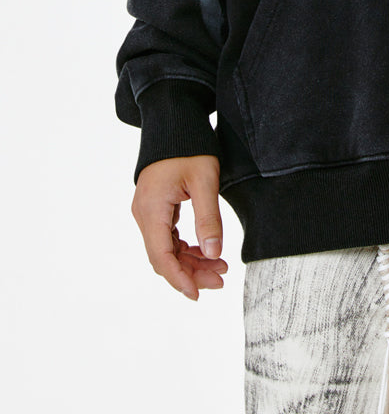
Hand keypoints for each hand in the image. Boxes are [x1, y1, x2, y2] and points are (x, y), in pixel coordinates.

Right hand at [131, 154, 228, 300]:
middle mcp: (144, 214)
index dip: (179, 279)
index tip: (198, 294)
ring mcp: (148, 211)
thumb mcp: (205, 180)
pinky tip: (205, 251)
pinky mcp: (155, 206)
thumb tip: (213, 254)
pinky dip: (185, 247)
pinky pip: (167, 236)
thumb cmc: (190, 146)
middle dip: (191, 272)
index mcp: (152, 210)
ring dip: (190, 261)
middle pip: (163, 257)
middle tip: (220, 279)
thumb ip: (209, 219)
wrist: (173, 119)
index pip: (161, 257)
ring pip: (166, 249)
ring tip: (219, 267)